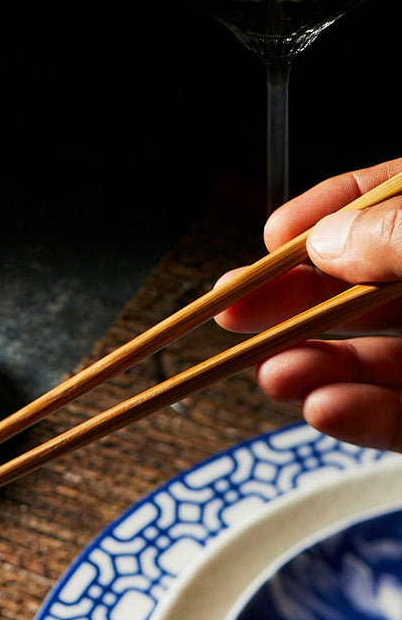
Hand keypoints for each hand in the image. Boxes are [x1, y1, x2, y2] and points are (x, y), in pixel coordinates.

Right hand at [215, 158, 401, 449]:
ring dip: (317, 367)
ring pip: (382, 359)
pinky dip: (363, 419)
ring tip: (274, 374)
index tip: (273, 232)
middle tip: (233, 311)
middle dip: (297, 301)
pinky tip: (324, 410)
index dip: (331, 210)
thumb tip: (323, 242)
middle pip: (371, 286)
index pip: (396, 201)